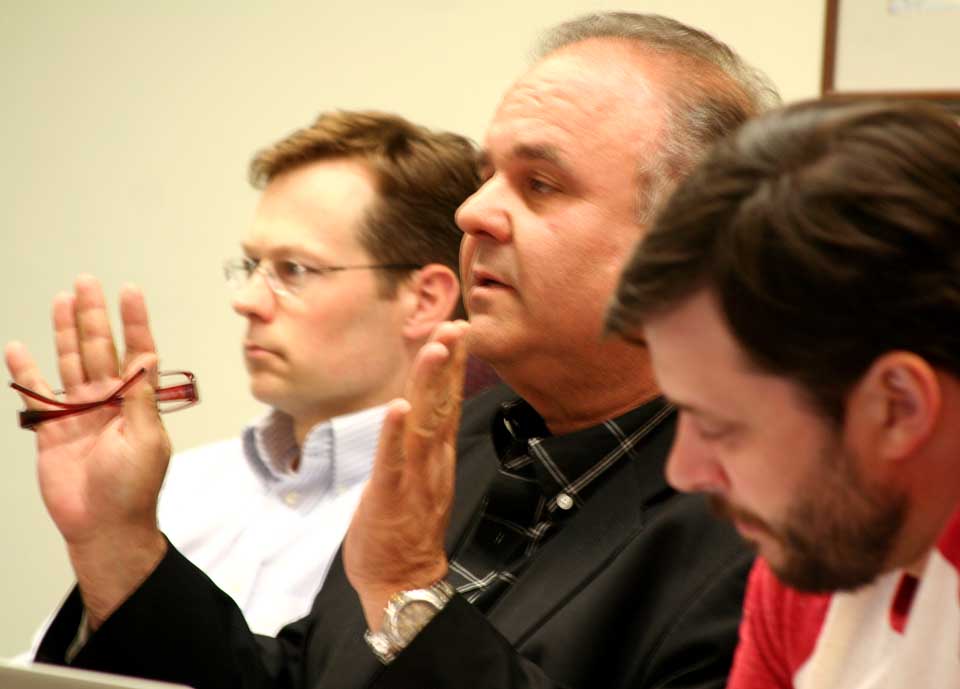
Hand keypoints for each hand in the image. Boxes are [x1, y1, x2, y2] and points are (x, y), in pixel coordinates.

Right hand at [5, 275, 169, 627]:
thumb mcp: (146, 440)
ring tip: (63, 300)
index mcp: (137, 400)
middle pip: (100, 347)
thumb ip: (141, 399)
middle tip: (87, 282)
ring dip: (66, 331)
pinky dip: (25, 372)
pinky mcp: (52, 427)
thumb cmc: (132, 487)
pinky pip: (36, 393)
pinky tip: (19, 348)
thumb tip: (147, 360)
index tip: (130, 291)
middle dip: (94, 315)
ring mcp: (80, 410)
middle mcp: (109, 398)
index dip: (134, 321)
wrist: (102, 524)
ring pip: (71, 361)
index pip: (137, 351)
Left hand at [343, 320, 468, 629]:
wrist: (402, 581)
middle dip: (449, 363)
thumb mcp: (421, 475)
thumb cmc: (406, 527)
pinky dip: (395, 434)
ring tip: (434, 349)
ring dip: (429, 384)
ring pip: (425, 423)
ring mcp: (415, 478)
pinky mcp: (392, 497)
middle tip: (456, 326)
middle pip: (443, 403)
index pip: (449, 400)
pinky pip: (393, 462)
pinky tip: (399, 408)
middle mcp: (433, 460)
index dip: (454, 365)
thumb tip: (421, 406)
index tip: (459, 330)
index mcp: (438, 454)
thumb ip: (423, 441)